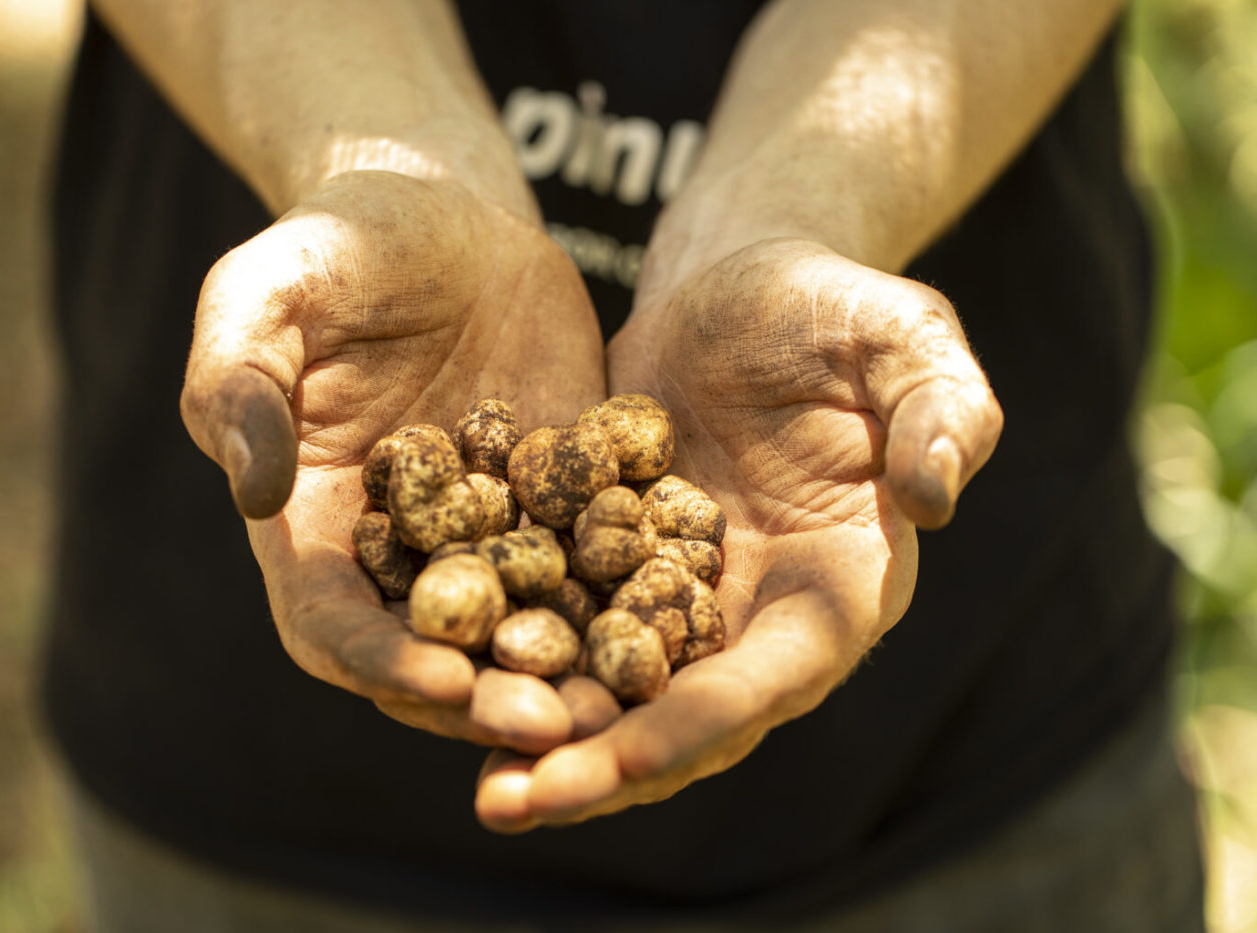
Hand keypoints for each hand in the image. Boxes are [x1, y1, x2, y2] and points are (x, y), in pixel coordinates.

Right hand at [180, 170, 606, 753]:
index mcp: (310, 526)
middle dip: (489, 698)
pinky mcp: (558, 503)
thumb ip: (239, 385)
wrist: (443, 212)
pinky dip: (629, 604)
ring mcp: (484, 535)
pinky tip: (681, 627)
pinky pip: (592, 566)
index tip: (441, 681)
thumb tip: (251, 493)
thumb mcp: (264, 294)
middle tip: (559, 727)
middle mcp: (397, 553)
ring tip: (627, 705)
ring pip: (521, 630)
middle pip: (434, 653)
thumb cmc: (331, 244)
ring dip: (566, 677)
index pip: (330, 623)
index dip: (380, 662)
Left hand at [475, 238, 1001, 829]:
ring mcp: (680, 596)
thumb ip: (941, 413)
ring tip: (471, 778)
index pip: (773, 677)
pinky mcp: (615, 561)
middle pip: (681, 714)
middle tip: (508, 803)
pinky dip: (512, 654)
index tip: (625, 763)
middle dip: (600, 764)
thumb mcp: (905, 340)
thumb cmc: (837, 307)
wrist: (742, 284)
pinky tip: (439, 677)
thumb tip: (936, 499)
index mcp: (837, 584)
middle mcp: (757, 613)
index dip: (702, 724)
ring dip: (543, 733)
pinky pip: (561, 620)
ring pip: (612, 688)